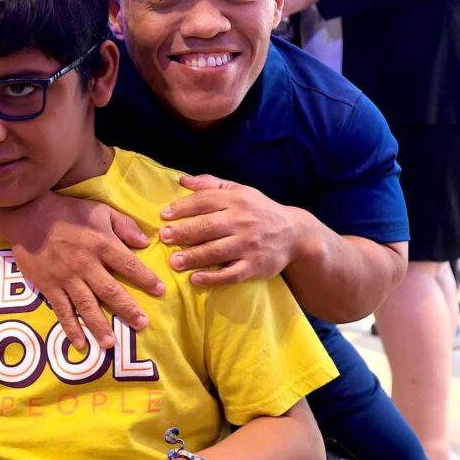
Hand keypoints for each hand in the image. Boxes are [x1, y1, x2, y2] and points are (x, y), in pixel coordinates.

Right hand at [7, 194, 164, 350]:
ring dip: (100, 326)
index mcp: (102, 245)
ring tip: (112, 344)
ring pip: (87, 307)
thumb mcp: (100, 210)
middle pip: (111, 292)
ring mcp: (67, 279)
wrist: (27, 214)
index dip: (146, 279)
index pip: (129, 265)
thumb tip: (145, 243)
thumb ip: (124, 225)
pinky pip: (62, 311)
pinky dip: (71, 328)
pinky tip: (80, 344)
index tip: (160, 291)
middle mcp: (86, 265)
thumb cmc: (67, 212)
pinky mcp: (49, 287)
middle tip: (142, 325)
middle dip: (128, 310)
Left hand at [160, 174, 307, 285]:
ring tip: (173, 262)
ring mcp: (248, 245)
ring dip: (193, 257)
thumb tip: (182, 180)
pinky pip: (231, 274)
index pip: (205, 201)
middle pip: (207, 227)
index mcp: (237, 200)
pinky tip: (196, 279)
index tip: (164, 216)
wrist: (295, 234)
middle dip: (183, 232)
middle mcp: (242, 222)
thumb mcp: (240, 191)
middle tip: (164, 238)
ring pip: (216, 251)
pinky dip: (213, 278)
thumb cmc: (260, 211)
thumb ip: (211, 185)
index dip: (183, 208)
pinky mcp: (254, 266)